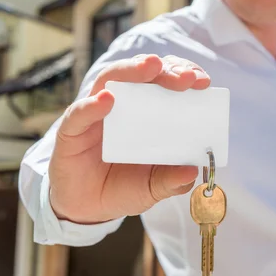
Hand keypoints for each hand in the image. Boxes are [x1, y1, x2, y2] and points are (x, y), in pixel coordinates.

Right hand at [49, 54, 210, 222]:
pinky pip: (79, 112)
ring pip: (111, 79)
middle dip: (165, 70)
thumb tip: (193, 172)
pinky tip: (106, 100)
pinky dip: (92, 104)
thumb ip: (172, 181)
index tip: (203, 82)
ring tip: (150, 68)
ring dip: (131, 70)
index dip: (183, 75)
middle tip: (184, 78)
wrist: (87, 208)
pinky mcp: (72, 129)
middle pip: (142, 74)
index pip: (165, 82)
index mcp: (147, 112)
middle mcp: (122, 104)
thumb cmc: (123, 187)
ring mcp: (96, 113)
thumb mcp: (153, 187)